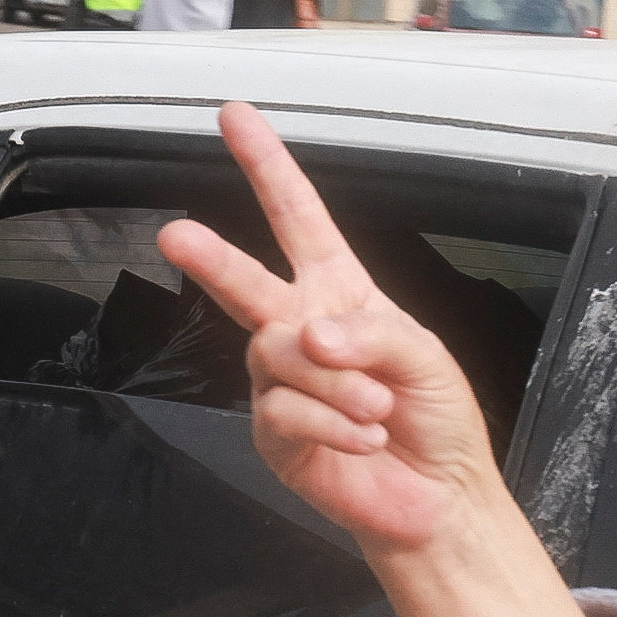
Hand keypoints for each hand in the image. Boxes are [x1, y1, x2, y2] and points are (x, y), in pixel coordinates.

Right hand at [157, 104, 501, 561]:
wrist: (439, 498)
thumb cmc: (436, 419)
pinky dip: (334, 424)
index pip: (300, 219)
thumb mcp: (424, 356)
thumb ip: (374, 332)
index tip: (237, 118)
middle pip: (247, 282)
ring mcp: (280, 385)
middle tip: (177, 235)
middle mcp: (301, 331)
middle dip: (212, 258)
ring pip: (280, 356)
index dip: (269, 167)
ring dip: (338, 384)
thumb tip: (312, 333)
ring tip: (378, 408)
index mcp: (340, 293)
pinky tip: (365, 437)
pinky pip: (286, 412)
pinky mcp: (274, 436)